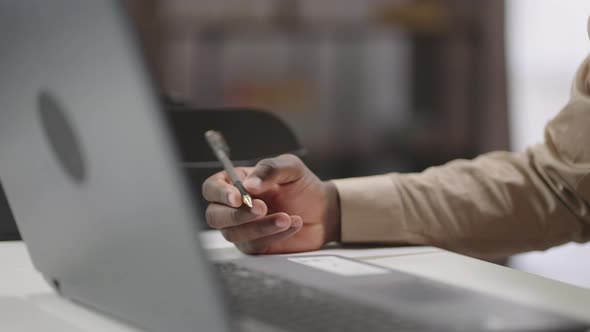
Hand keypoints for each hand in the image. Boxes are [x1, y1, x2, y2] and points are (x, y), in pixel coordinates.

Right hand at [202, 154, 339, 253]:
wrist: (322, 210)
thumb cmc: (302, 186)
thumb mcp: (290, 167)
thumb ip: (269, 169)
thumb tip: (249, 184)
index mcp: (236, 182)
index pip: (212, 188)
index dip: (220, 193)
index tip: (238, 197)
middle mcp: (234, 207)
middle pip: (215, 216)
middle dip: (237, 215)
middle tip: (262, 208)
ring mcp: (242, 228)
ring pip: (234, 234)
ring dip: (260, 227)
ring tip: (286, 217)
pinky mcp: (256, 246)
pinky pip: (254, 245)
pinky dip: (274, 236)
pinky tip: (292, 224)